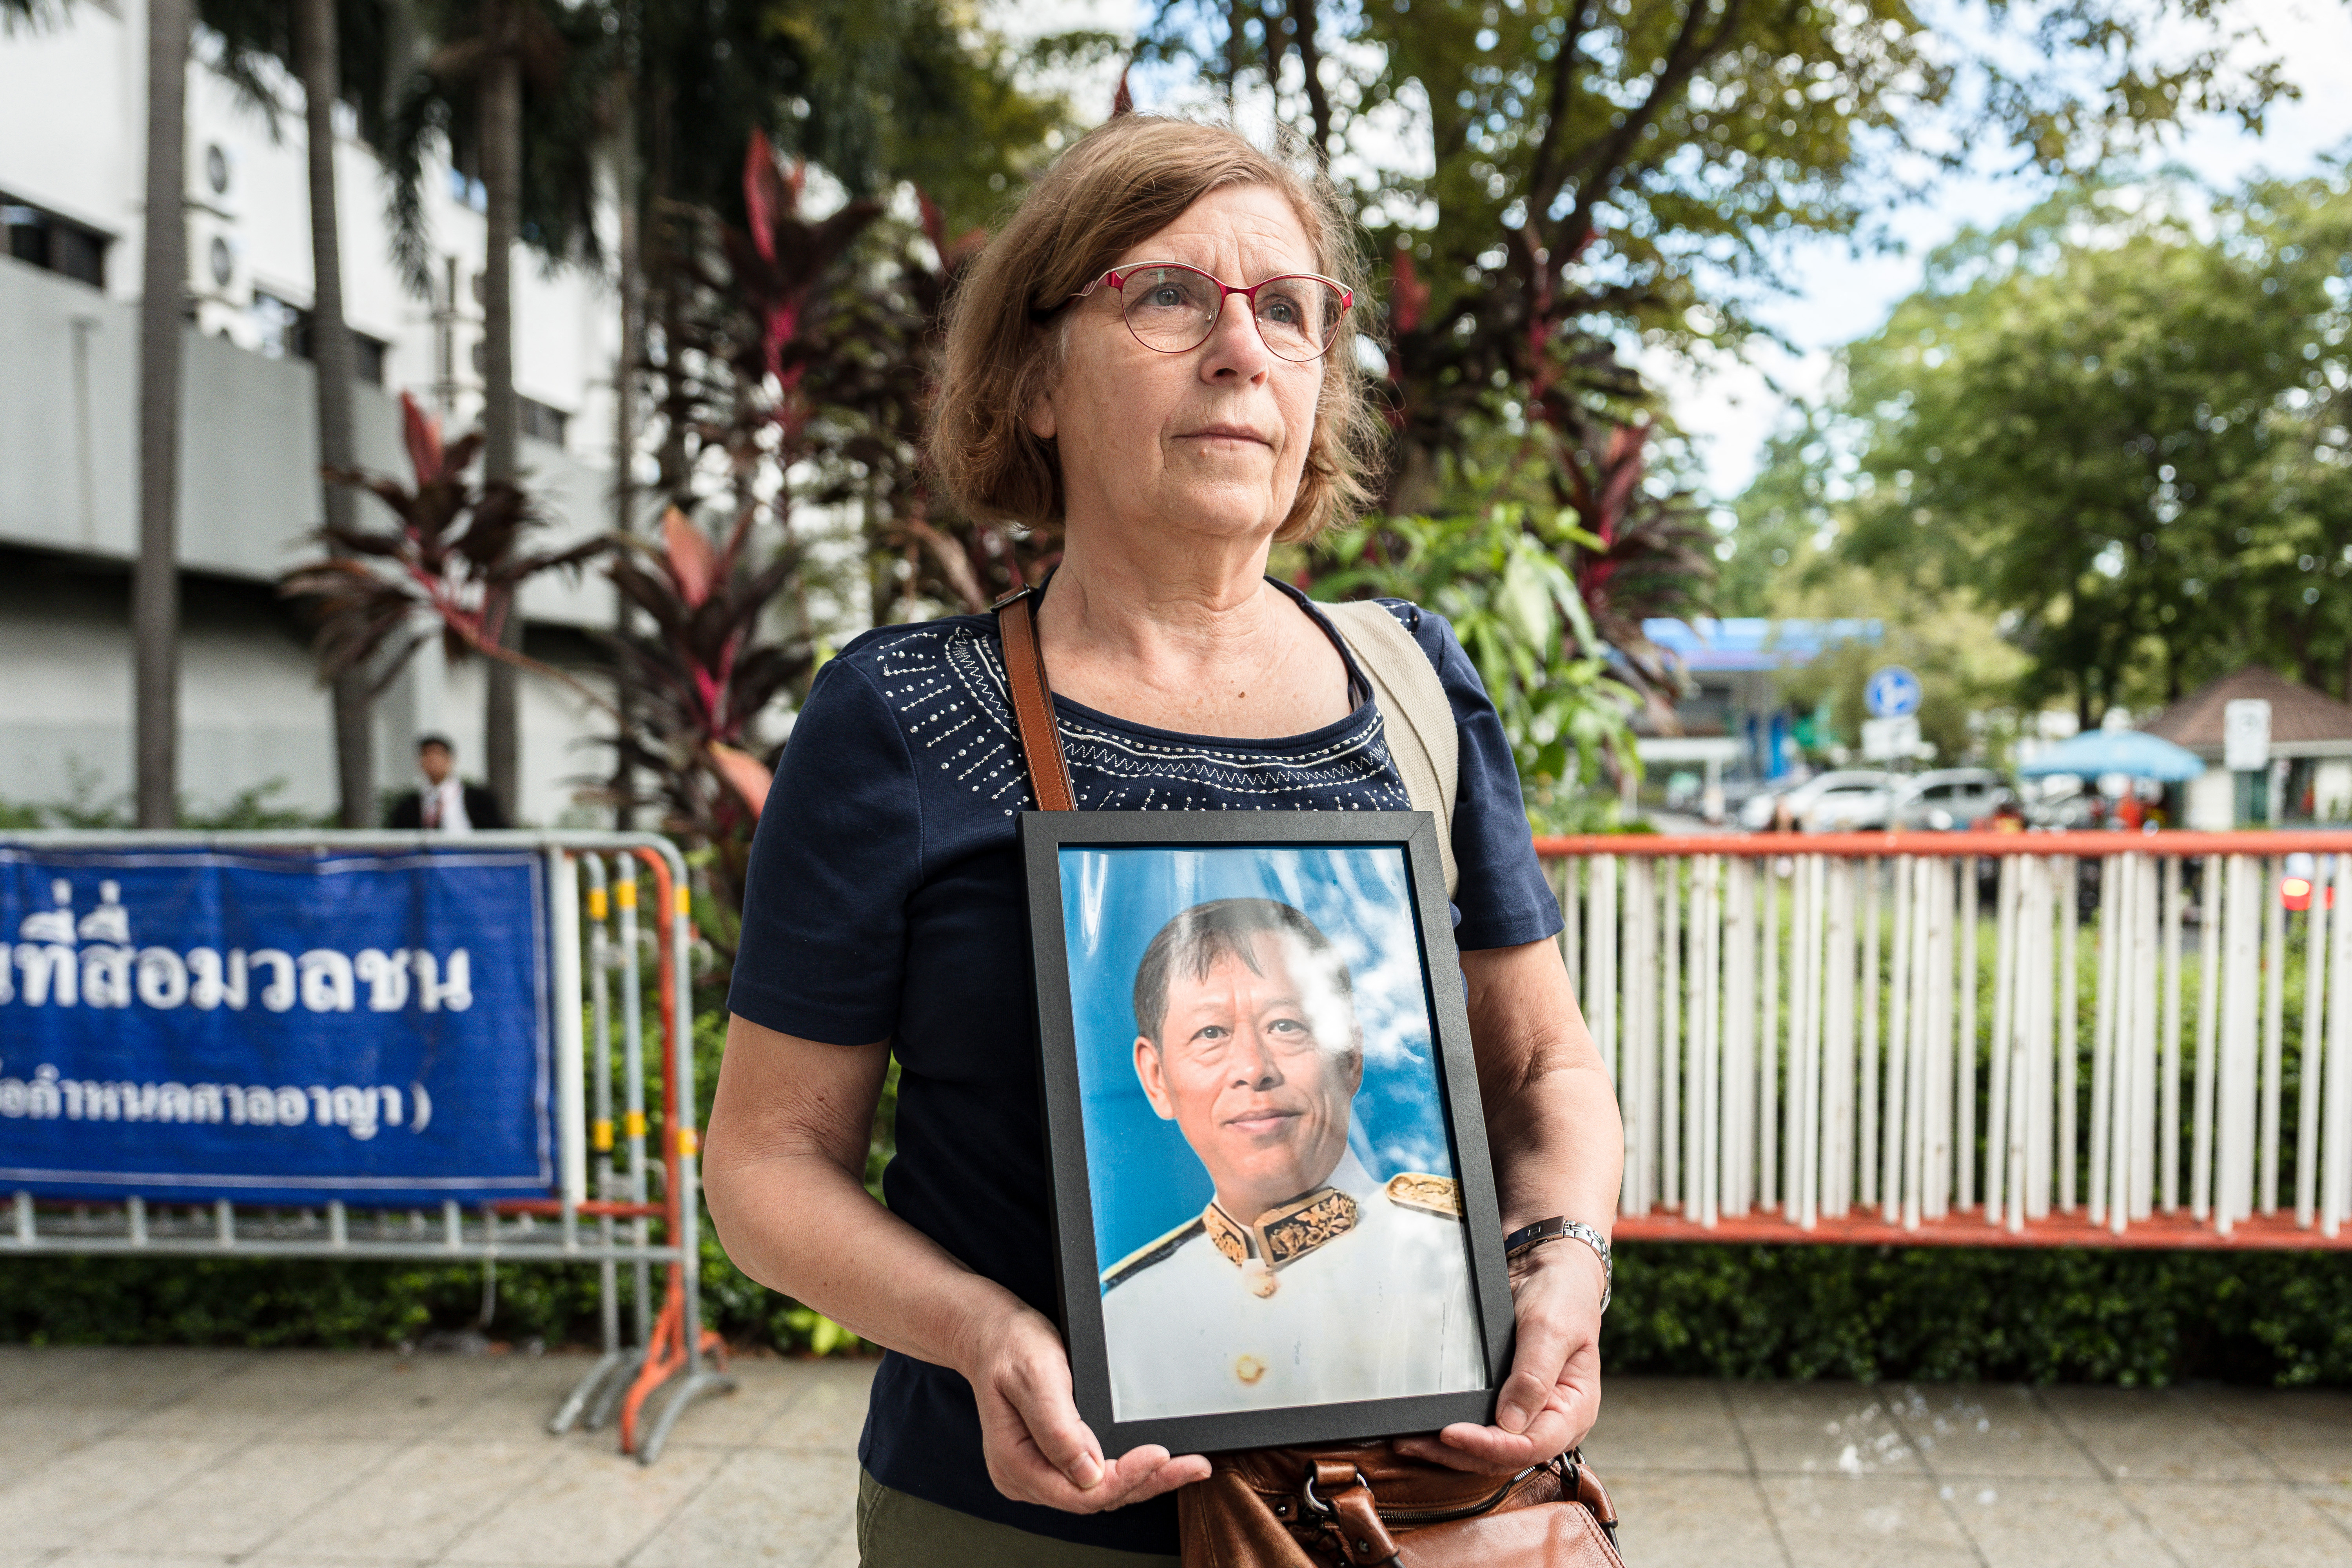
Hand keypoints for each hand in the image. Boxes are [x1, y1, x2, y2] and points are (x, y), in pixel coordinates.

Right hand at [959, 1299, 1211, 1512]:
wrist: (992, 1334)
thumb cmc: (1009, 1346)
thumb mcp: (1034, 1374)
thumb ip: (1058, 1426)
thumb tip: (1089, 1472)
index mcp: (1016, 1463)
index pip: (1080, 1491)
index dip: (1125, 1478)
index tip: (1160, 1455)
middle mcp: (1027, 1477)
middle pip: (1097, 1497)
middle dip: (1148, 1482)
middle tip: (1192, 1466)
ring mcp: (1041, 1471)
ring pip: (1101, 1491)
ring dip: (1146, 1480)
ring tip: (1187, 1467)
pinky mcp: (1055, 1461)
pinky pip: (1097, 1476)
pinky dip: (1130, 1470)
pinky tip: (1157, 1462)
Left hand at [1393, 1240, 1603, 1473]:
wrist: (1549, 1270)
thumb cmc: (1561, 1296)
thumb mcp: (1551, 1329)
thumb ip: (1534, 1375)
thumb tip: (1510, 1422)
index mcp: (1575, 1408)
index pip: (1532, 1445)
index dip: (1491, 1446)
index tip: (1451, 1433)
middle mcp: (1552, 1420)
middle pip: (1505, 1456)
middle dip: (1459, 1453)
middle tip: (1414, 1442)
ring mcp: (1529, 1414)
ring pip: (1489, 1450)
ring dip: (1449, 1451)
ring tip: (1409, 1441)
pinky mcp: (1506, 1404)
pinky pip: (1481, 1429)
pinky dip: (1454, 1435)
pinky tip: (1425, 1429)